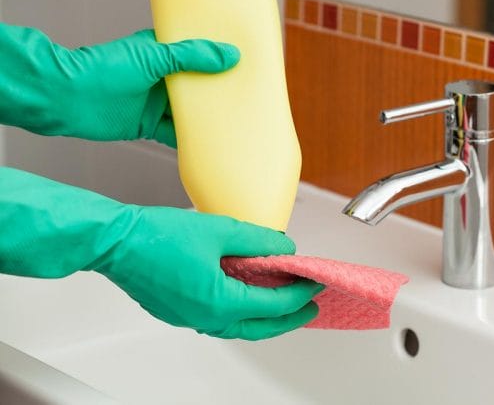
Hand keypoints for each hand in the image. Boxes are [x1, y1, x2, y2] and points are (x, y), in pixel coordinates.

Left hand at [0, 23, 239, 146]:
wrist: (67, 99)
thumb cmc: (102, 70)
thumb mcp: (152, 57)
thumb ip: (191, 57)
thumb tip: (228, 55)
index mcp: (163, 54)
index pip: (199, 56)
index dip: (221, 62)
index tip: (245, 67)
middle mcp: (162, 78)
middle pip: (198, 88)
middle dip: (218, 94)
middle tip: (248, 99)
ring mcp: (156, 102)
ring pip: (190, 113)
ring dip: (208, 119)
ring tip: (236, 124)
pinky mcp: (149, 125)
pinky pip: (176, 134)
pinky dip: (192, 140)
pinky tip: (210, 144)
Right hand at [0, 167, 321, 339]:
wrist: (115, 242)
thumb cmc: (157, 236)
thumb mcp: (219, 230)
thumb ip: (258, 241)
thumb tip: (284, 249)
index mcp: (220, 301)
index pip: (274, 304)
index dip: (299, 292)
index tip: (314, 282)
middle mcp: (206, 318)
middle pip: (260, 328)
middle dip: (289, 319)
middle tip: (309, 308)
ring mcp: (190, 318)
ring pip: (239, 328)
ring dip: (265, 319)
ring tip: (282, 305)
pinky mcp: (178, 312)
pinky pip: (219, 320)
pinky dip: (241, 313)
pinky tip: (245, 297)